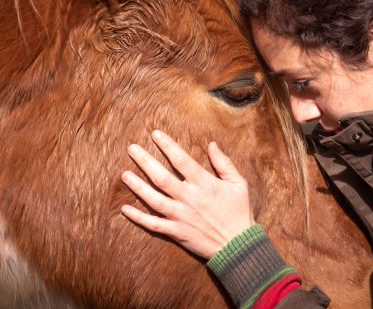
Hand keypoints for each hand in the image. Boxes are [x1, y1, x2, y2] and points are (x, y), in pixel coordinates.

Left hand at [121, 130, 254, 258]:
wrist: (239, 245)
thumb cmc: (239, 211)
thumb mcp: (238, 183)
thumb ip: (223, 163)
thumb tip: (212, 144)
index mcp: (204, 184)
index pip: (181, 160)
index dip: (167, 145)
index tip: (155, 134)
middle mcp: (189, 198)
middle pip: (161, 177)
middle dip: (145, 161)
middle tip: (131, 148)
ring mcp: (181, 216)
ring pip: (153, 199)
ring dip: (137, 186)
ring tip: (124, 174)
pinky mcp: (176, 232)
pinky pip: (153, 225)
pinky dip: (138, 218)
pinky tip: (125, 209)